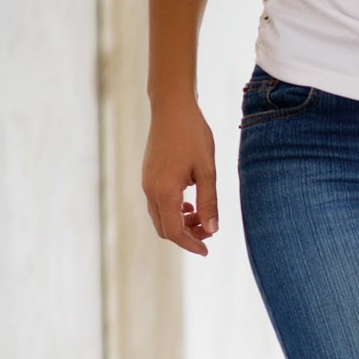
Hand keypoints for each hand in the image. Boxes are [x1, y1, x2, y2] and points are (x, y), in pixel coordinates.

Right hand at [142, 99, 218, 254]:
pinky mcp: (148, 175)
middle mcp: (150, 189)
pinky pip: (158, 203)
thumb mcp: (207, 170)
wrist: (172, 108)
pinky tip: (191, 203)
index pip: (174, 231)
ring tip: (202, 216)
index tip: (207, 250)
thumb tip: (212, 230)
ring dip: (180, 223)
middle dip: (186, 236)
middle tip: (209, 232)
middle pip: (164, 228)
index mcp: (164, 191)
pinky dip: (174, 211)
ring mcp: (146, 182)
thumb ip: (209, 202)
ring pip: (160, 216)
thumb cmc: (193, 135)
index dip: (190, 244)